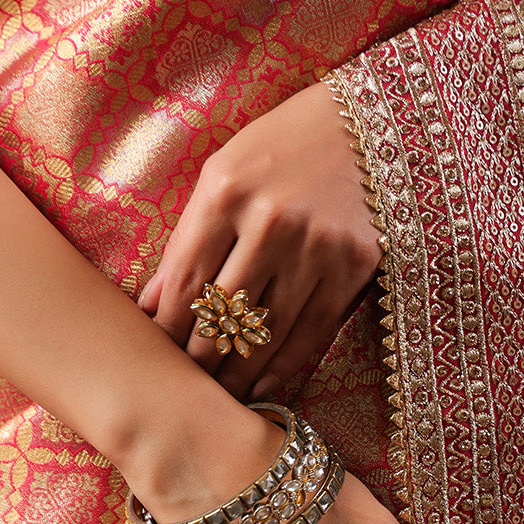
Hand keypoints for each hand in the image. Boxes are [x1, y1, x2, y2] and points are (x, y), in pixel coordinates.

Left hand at [139, 82, 380, 398]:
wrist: (372, 126)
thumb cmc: (284, 147)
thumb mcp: (225, 174)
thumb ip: (189, 238)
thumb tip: (151, 305)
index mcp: (226, 193)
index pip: (184, 282)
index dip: (164, 331)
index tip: (153, 358)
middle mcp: (271, 222)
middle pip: (221, 315)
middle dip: (196, 360)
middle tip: (180, 390)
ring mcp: (316, 248)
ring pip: (265, 333)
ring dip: (236, 374)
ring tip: (216, 397)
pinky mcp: (354, 267)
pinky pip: (312, 334)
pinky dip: (283, 368)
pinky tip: (262, 388)